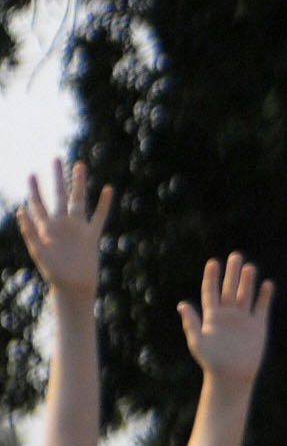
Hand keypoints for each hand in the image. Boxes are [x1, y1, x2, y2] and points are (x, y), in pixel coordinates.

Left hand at [15, 165, 110, 297]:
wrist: (74, 287)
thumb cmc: (53, 273)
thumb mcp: (38, 251)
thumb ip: (30, 231)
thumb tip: (21, 210)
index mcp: (46, 227)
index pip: (38, 202)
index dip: (33, 188)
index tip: (31, 173)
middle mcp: (61, 224)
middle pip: (58, 194)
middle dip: (57, 177)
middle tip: (56, 159)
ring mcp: (77, 228)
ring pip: (78, 200)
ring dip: (79, 184)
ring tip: (80, 166)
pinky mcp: (91, 236)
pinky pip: (98, 216)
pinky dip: (103, 203)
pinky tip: (107, 189)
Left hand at [178, 255, 273, 387]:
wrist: (232, 375)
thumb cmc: (212, 361)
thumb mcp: (198, 341)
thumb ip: (191, 322)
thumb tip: (182, 304)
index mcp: (212, 316)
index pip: (212, 291)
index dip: (212, 277)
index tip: (213, 262)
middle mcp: (228, 315)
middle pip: (230, 289)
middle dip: (232, 273)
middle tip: (236, 256)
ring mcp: (244, 320)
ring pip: (246, 295)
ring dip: (248, 281)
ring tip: (250, 267)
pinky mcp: (258, 327)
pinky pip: (262, 308)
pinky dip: (264, 296)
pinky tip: (267, 284)